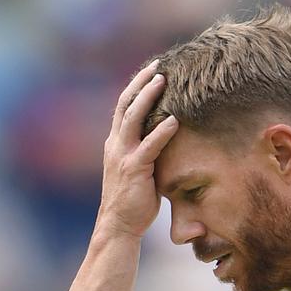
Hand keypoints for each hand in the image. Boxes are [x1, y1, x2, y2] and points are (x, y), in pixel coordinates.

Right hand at [96, 60, 179, 241]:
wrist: (118, 225)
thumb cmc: (133, 200)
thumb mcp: (138, 170)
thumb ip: (147, 152)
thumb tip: (167, 141)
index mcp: (116, 142)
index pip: (124, 107)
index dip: (136, 87)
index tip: (151, 71)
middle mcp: (116, 144)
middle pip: (126, 103)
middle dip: (141, 82)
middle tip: (157, 65)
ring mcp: (123, 155)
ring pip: (133, 118)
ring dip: (148, 97)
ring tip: (163, 80)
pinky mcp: (134, 169)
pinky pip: (149, 146)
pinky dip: (162, 132)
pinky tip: (174, 120)